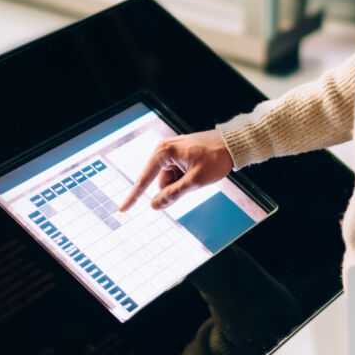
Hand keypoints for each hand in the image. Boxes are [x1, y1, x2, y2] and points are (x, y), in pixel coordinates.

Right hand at [118, 129, 233, 212]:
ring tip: (198, 174)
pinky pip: (174, 173)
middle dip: (174, 188)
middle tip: (193, 182)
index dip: (133, 197)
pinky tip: (197, 171)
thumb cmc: (216, 158)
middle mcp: (163, 149)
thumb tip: (154, 206)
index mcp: (164, 152)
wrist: (231, 144)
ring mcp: (170, 151)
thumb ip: (173, 194)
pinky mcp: (177, 153)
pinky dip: (184, 178)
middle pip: (159, 181)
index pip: (144, 180)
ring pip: (168, 179)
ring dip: (180, 184)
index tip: (122, 210)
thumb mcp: (195, 181)